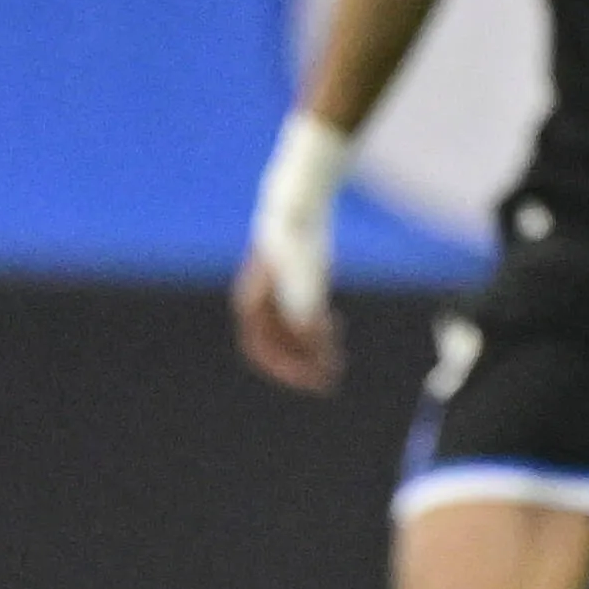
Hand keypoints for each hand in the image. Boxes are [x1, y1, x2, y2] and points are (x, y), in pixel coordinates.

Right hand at [231, 250, 340, 392]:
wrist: (298, 206)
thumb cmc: (297, 237)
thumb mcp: (302, 269)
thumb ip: (304, 300)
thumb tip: (308, 331)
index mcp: (251, 303)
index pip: (260, 349)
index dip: (285, 369)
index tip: (312, 381)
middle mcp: (259, 305)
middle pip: (276, 348)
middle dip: (301, 366)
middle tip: (331, 380)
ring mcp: (274, 298)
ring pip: (289, 336)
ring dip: (311, 352)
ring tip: (338, 360)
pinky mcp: (292, 289)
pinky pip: (300, 321)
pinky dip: (316, 331)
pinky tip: (335, 328)